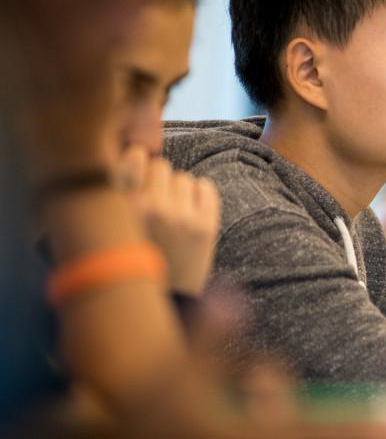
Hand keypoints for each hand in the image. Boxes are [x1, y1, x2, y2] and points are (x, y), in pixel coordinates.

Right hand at [119, 146, 220, 294]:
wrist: (156, 310)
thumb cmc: (125, 266)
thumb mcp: (106, 232)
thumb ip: (113, 196)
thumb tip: (130, 150)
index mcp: (117, 209)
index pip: (131, 157)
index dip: (134, 163)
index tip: (134, 177)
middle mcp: (148, 208)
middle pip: (159, 165)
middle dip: (156, 181)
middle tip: (152, 204)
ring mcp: (179, 218)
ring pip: (182, 177)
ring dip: (176, 192)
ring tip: (168, 218)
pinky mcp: (205, 228)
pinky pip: (205, 188)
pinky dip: (199, 196)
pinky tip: (188, 216)